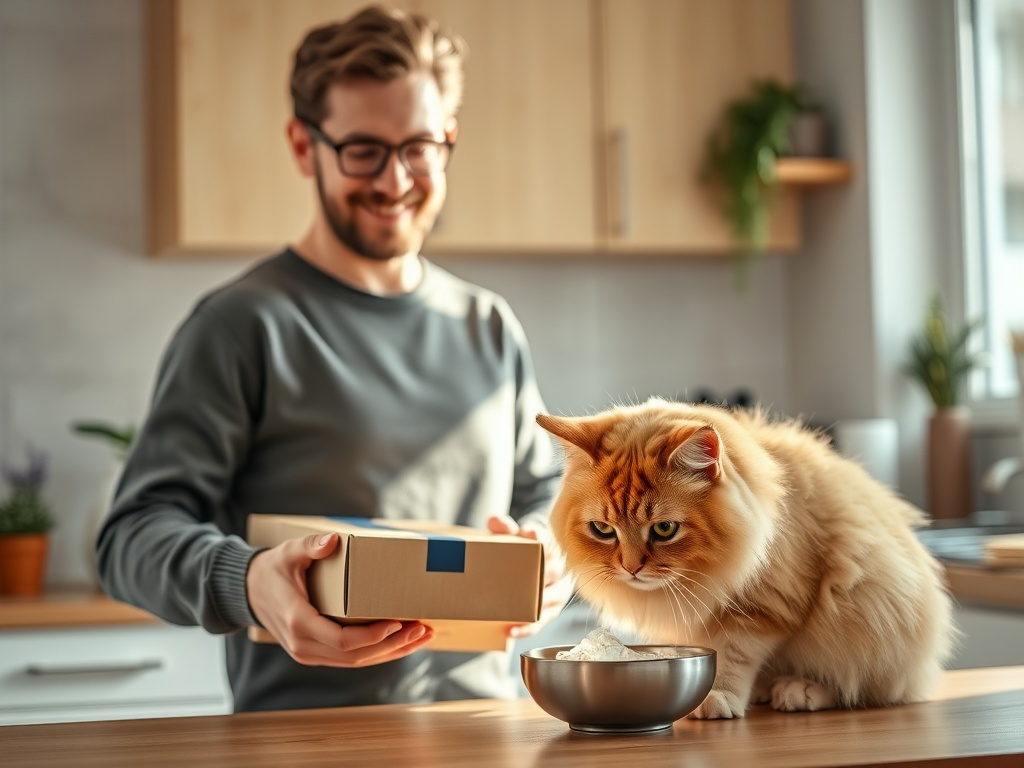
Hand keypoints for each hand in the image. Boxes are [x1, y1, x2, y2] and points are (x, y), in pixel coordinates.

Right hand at [246, 532, 433, 665]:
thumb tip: (332, 541)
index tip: (398, 621)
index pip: (342, 640)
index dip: (373, 636)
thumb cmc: (273, 569)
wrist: (249, 591)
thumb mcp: (288, 552)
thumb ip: (310, 547)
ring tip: (421, 636)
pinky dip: (378, 652)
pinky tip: (401, 642)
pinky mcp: (316, 653)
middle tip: (422, 628)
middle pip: (355, 655)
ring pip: (355, 661)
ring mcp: (309, 653)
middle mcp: (303, 645)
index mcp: (298, 622)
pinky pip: (350, 658)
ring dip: (391, 651)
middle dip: (392, 644)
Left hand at [487, 515, 571, 638]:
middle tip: (521, 587)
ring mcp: (558, 588)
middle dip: (539, 578)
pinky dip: (528, 627)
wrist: (527, 563)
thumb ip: (501, 526)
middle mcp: (558, 566)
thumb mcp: (508, 534)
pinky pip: (544, 619)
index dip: (539, 535)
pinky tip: (511, 631)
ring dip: (535, 610)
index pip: (547, 538)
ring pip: (554, 599)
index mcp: (547, 544)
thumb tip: (496, 521)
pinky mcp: (553, 607)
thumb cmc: (518, 549)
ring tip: (513, 619)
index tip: (531, 533)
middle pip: (553, 570)